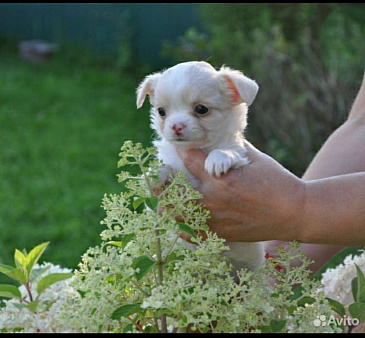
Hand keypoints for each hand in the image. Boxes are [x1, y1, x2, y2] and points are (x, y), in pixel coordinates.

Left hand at [176, 142, 305, 242]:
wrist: (294, 213)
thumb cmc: (277, 182)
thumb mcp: (256, 159)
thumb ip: (234, 148)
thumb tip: (223, 137)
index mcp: (220, 178)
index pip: (189, 160)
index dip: (181, 151)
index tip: (178, 149)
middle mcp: (212, 200)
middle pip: (174, 191)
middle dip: (163, 182)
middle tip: (161, 178)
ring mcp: (215, 219)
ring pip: (178, 215)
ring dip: (168, 206)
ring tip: (165, 200)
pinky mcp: (221, 234)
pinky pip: (192, 234)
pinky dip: (183, 227)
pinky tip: (180, 221)